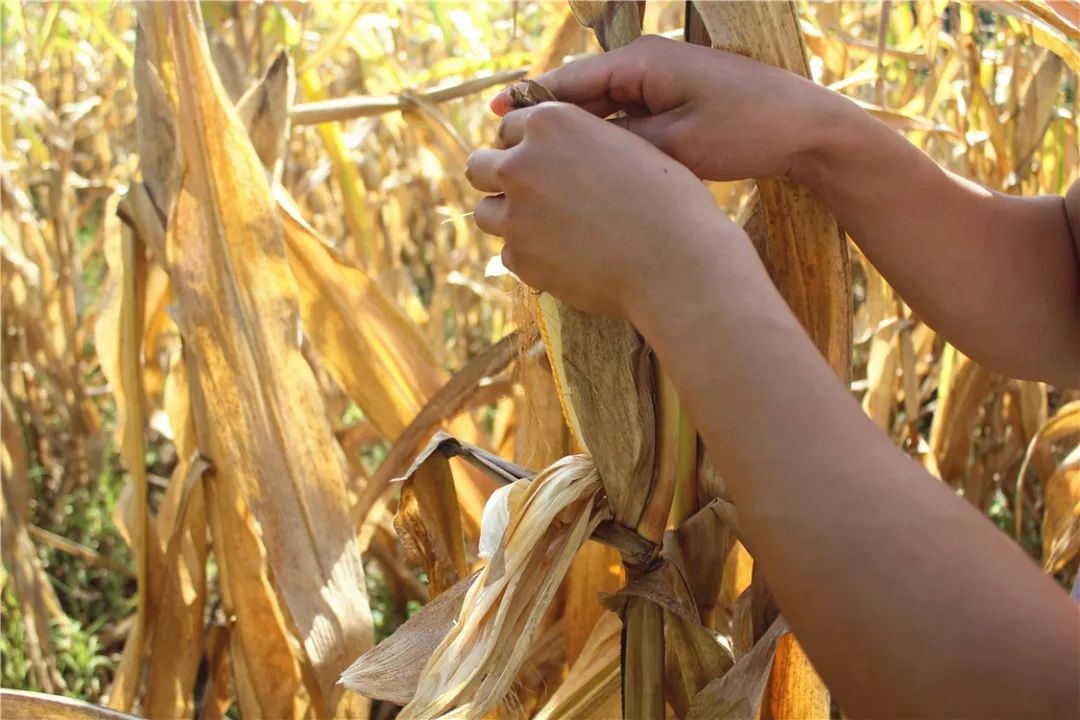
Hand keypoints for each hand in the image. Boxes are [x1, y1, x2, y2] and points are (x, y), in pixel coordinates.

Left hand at [465, 101, 736, 319]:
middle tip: (531, 195)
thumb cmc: (666, 199)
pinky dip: (530, 255)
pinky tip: (566, 257)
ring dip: (508, 218)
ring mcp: (515, 215)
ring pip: (485, 213)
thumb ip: (579, 141)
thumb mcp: (624, 145)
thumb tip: (550, 151)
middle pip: (478, 167)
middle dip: (499, 178)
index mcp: (550, 123)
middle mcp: (521, 164)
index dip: (525, 146)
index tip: (542, 163)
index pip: (509, 128)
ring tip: (546, 228)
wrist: (676, 261)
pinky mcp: (521, 259)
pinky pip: (510, 253)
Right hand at [491, 35, 848, 180]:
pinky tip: (582, 166)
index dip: (528, 103)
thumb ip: (623, 144)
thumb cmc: (747, 129)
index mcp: (642, 62)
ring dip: (572, 133)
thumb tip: (575, 153)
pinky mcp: (671, 101)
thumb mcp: (677, 144)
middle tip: (506, 151)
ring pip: (598, 108)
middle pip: (578, 92)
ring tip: (536, 163)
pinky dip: (601, 138)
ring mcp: (658, 81)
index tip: (492, 121)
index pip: (569, 80)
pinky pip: (622, 117)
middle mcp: (644, 64)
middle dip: (544, 121)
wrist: (806, 125)